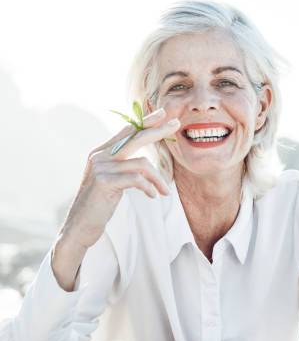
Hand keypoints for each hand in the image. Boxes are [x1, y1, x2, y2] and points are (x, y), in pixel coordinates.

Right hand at [51, 107, 181, 290]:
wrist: (80, 226)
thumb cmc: (100, 204)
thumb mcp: (112, 180)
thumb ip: (123, 166)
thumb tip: (145, 161)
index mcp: (101, 153)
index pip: (127, 131)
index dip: (146, 122)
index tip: (164, 114)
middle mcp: (100, 156)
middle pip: (135, 138)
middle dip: (158, 130)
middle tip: (177, 125)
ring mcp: (100, 168)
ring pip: (142, 164)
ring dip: (158, 180)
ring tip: (165, 192)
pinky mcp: (104, 181)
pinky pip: (137, 179)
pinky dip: (149, 187)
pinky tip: (153, 196)